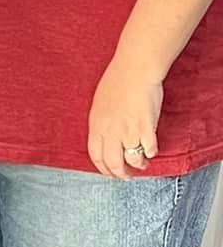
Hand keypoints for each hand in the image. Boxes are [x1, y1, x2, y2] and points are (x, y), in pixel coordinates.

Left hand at [88, 56, 162, 178]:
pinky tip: (151, 149)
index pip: (95, 155)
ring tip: (142, 163)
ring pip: (132, 159)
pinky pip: (149, 149)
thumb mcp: (99, 103)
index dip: (103, 168)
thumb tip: (105, 136)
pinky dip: (151, 152)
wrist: (135, 70)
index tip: (109, 172)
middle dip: (120, 174)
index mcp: (96, 125)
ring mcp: (128, 130)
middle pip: (113, 163)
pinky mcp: (146, 128)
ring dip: (138, 164)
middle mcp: (110, 131)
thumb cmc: (117, 81)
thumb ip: (101, 122)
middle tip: (126, 176)